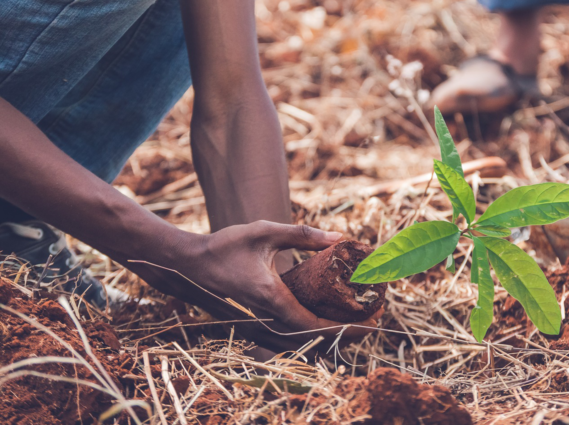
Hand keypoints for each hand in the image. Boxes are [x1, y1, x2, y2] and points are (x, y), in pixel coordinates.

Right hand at [138, 221, 379, 351]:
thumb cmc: (226, 245)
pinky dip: (317, 327)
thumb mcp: (266, 232)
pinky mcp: (263, 313)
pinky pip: (295, 329)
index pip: (315, 325)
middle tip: (375, 319)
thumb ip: (303, 235)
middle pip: (315, 337)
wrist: (193, 261)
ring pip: (305, 337)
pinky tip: (331, 315)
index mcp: (273, 297)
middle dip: (348, 332)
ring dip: (334, 332)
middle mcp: (270, 314)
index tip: (371, 321)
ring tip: (360, 319)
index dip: (346, 327)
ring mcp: (265, 316)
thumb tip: (340, 238)